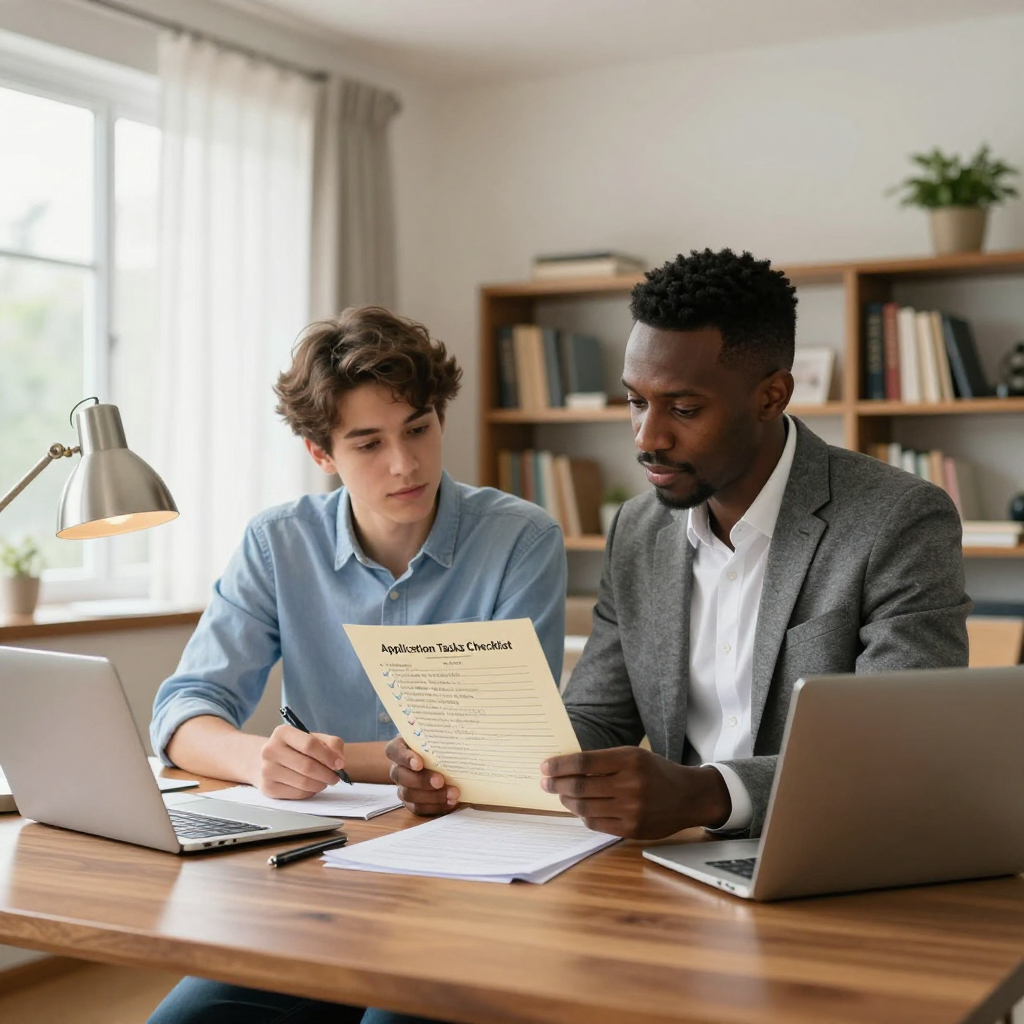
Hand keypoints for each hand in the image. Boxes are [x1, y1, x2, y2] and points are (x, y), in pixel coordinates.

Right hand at [255, 724, 346, 798]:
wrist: (267, 760)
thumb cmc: (296, 748)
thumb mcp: (313, 738)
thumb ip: (331, 744)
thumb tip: (339, 761)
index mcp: (283, 733)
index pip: (310, 745)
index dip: (328, 756)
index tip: (340, 764)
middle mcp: (270, 750)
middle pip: (307, 766)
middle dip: (327, 774)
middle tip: (335, 777)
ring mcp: (267, 770)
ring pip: (303, 783)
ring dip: (320, 784)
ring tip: (324, 781)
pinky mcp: (268, 788)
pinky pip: (297, 794)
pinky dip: (310, 792)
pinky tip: (311, 786)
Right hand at [385, 736, 459, 815]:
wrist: (433, 760)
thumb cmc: (432, 745)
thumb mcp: (432, 737)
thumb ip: (437, 736)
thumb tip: (457, 732)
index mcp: (398, 748)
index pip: (394, 751)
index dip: (405, 758)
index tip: (419, 763)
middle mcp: (397, 769)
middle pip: (402, 776)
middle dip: (422, 780)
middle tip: (440, 780)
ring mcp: (402, 786)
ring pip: (410, 795)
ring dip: (433, 796)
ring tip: (453, 793)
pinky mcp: (410, 801)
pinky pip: (418, 808)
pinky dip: (435, 807)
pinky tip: (450, 802)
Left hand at [540, 747, 730, 838]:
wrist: (688, 797)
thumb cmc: (655, 772)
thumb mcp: (633, 756)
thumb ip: (603, 761)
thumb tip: (566, 768)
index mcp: (629, 760)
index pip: (583, 762)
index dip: (559, 765)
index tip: (545, 767)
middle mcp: (630, 785)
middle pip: (580, 786)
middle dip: (557, 784)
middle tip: (545, 783)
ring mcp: (631, 809)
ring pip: (585, 807)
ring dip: (567, 801)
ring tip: (561, 795)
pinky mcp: (632, 829)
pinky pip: (596, 824)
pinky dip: (583, 816)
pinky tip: (579, 808)